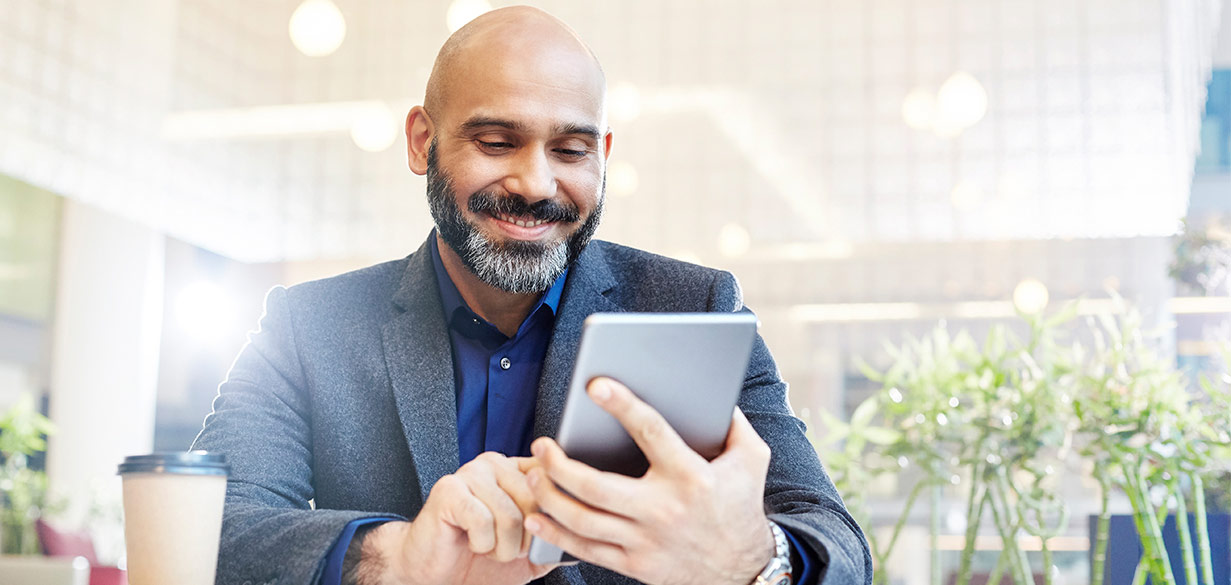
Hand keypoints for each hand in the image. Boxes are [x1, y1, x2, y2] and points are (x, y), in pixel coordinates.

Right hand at [367, 453, 556, 584]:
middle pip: (536, 500)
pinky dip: (481, 544)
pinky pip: (483, 521)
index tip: (540, 533)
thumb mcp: (526, 555)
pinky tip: (470, 542)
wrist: (433, 573)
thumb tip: (585, 544)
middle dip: (525, 539)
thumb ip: (554, 542)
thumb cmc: (477, 560)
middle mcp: (495, 464)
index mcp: (517, 471)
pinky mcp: (449, 489)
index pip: (552, 478)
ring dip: (502, 547)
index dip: (553, 514)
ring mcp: (470, 473)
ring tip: (487, 547)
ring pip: (511, 514)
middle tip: (505, 548)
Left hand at [524, 377, 775, 584]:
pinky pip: (586, 550)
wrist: (744, 571)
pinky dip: (556, 534)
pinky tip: (537, 516)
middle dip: (559, 464)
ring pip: (583, 520)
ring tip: (533, 474)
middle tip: (541, 445)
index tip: (595, 386)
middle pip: (596, 486)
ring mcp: (646, 542)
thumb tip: (714, 390)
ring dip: (549, 496)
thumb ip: (734, 423)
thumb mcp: (751, 459)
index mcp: (690, 476)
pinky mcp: (636, 566)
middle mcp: (664, 510)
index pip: (650, 433)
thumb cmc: (742, 506)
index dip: (622, 406)